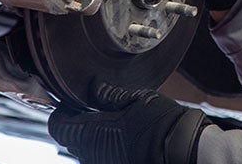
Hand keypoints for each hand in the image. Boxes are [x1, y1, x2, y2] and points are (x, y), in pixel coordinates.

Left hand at [48, 82, 210, 163]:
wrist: (183, 148)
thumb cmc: (162, 124)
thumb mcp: (137, 98)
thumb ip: (109, 94)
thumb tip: (93, 86)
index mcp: (92, 133)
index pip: (59, 125)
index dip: (62, 109)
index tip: (72, 98)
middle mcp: (92, 152)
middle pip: (70, 136)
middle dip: (77, 119)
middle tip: (93, 103)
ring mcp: (103, 161)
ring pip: (84, 146)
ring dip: (89, 131)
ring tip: (110, 115)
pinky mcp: (115, 163)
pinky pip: (98, 153)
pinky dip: (102, 142)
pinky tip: (120, 130)